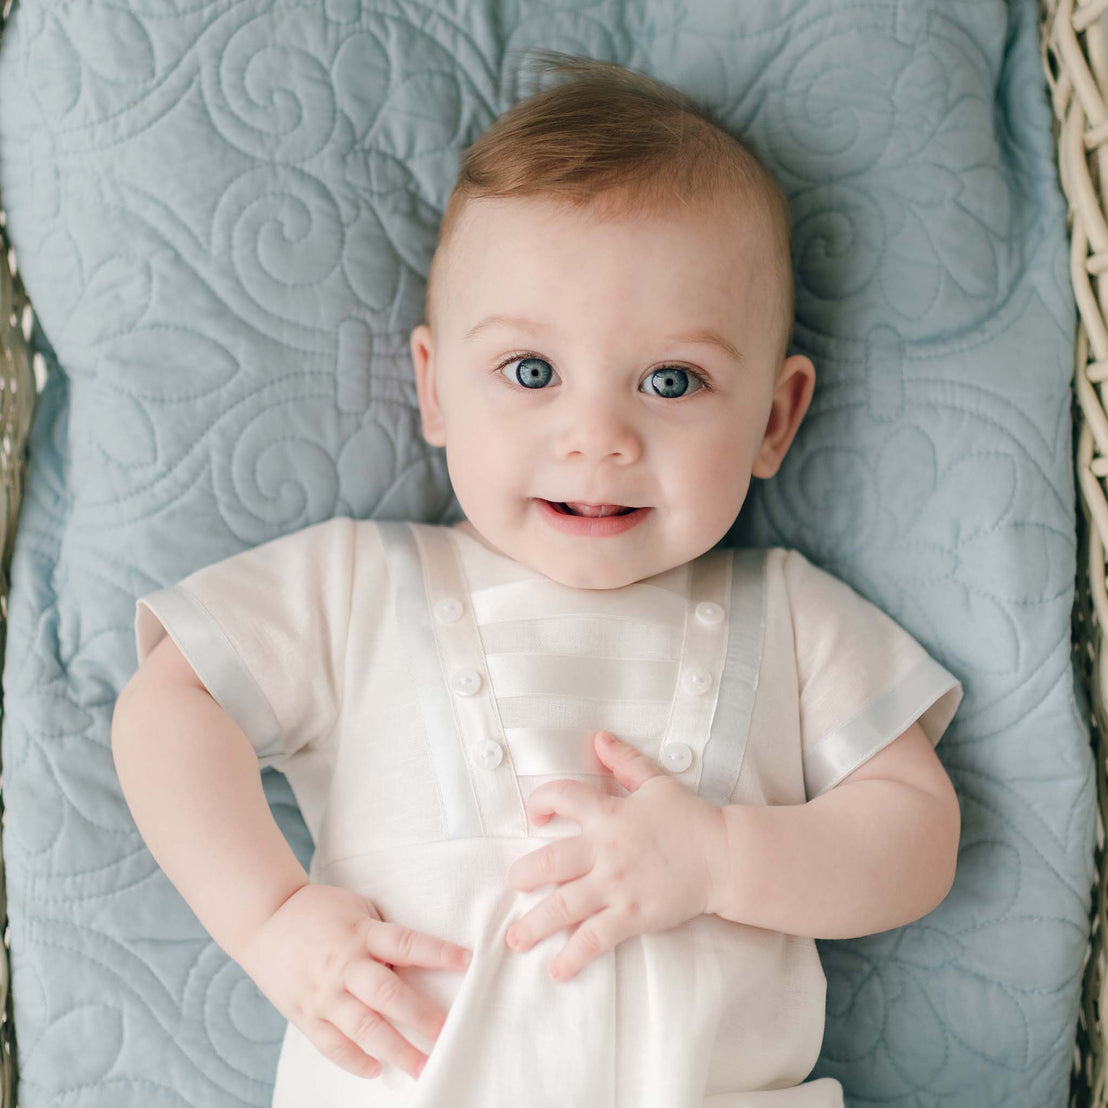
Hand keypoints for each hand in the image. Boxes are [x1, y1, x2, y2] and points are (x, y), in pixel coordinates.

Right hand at [235, 883, 471, 1080]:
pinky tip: (376, 1070)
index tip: (468, 962)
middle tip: (448, 1034)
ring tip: (421, 1066)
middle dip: (421, 1016)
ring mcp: (324, 994)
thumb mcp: (357, 909)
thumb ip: (383, 935)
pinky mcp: (306, 1015)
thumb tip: (419, 962)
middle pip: (388, 994)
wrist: (266, 920)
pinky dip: (353, 1060)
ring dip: (395, 1050)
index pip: (406, 944)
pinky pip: (331, 1044)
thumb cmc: (320, 911)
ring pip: (363, 1027)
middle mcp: (344, 965)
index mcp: (361, 933)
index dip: (438, 953)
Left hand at [504, 730, 728, 981]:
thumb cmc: (690, 818)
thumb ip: (624, 761)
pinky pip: (594, 938)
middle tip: (511, 884)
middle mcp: (605, 850)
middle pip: (548, 862)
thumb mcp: (656, 782)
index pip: (562, 797)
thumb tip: (599, 737)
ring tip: (515, 938)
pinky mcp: (631, 916)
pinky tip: (556, 969)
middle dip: (522, 876)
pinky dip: (573, 956)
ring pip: (562, 906)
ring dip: (534, 923)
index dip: (541, 800)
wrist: (724, 856)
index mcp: (608, 813)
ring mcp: (616, 886)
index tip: (534, 813)